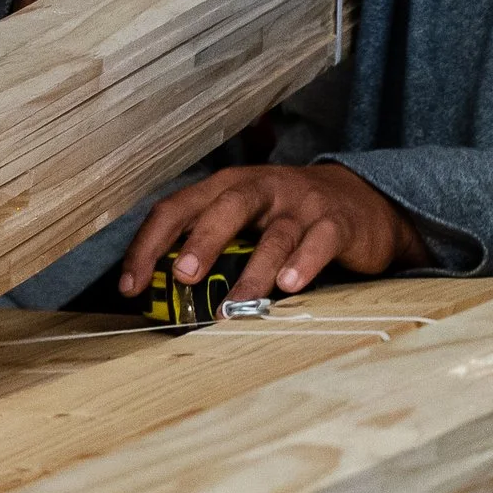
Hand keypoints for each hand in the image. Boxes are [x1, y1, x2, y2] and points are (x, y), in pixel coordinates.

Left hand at [117, 164, 428, 305]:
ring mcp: (301, 204)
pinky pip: (319, 241)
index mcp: (227, 187)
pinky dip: (303, 263)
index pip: (178, 207)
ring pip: (274, 233)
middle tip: (183, 275)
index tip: (130, 285)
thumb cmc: (288, 219)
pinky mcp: (337, 223)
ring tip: (236, 305)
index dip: (149, 245)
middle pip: (227, 205)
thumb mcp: (244, 223)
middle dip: (202, 240)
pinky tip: (288, 285)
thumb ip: (209, 250)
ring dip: (254, 271)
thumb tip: (159, 297)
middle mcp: (263, 188)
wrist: (362, 202)